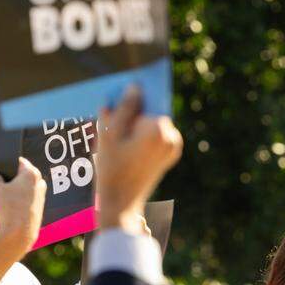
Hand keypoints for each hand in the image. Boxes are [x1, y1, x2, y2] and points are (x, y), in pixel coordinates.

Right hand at [0, 158, 44, 253]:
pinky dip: (19, 201)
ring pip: (26, 189)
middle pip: (23, 176)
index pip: (20, 162)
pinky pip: (27, 201)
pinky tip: (8, 207)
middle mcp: (39, 184)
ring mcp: (40, 198)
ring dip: (15, 190)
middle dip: (11, 177)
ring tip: (2, 195)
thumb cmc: (10, 208)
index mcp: (31, 174)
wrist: (19, 234)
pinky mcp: (38, 211)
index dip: (8, 163)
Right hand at [95, 86, 182, 232]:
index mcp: (159, 128)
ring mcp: (173, 147)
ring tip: (117, 134)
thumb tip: (135, 87)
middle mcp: (172, 136)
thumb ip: (124, 107)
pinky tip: (123, 143)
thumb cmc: (112, 170)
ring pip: (151, 123)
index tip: (130, 79)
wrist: (121, 204)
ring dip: (135, 123)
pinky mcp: (169, 155)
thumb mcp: (110, 134)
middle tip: (114, 113)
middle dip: (133, 110)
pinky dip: (140, 134)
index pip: (148, 98)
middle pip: (150, 110)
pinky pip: (153, 135)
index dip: (135, 92)